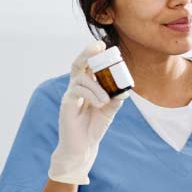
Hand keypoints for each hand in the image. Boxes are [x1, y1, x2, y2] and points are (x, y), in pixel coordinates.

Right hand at [48, 41, 128, 184]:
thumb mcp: (110, 110)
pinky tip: (100, 103)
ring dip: (97, 86)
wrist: (83, 146)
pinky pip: (77, 90)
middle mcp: (77, 86)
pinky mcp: (67, 103)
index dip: (94, 54)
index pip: (89, 65)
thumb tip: (125, 90)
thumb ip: (116, 99)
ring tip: (106, 100)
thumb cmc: (94, 126)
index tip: (104, 45)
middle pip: (78, 64)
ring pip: (81, 78)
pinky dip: (91, 94)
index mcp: (88, 86)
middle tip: (98, 47)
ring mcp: (71, 94)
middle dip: (87, 53)